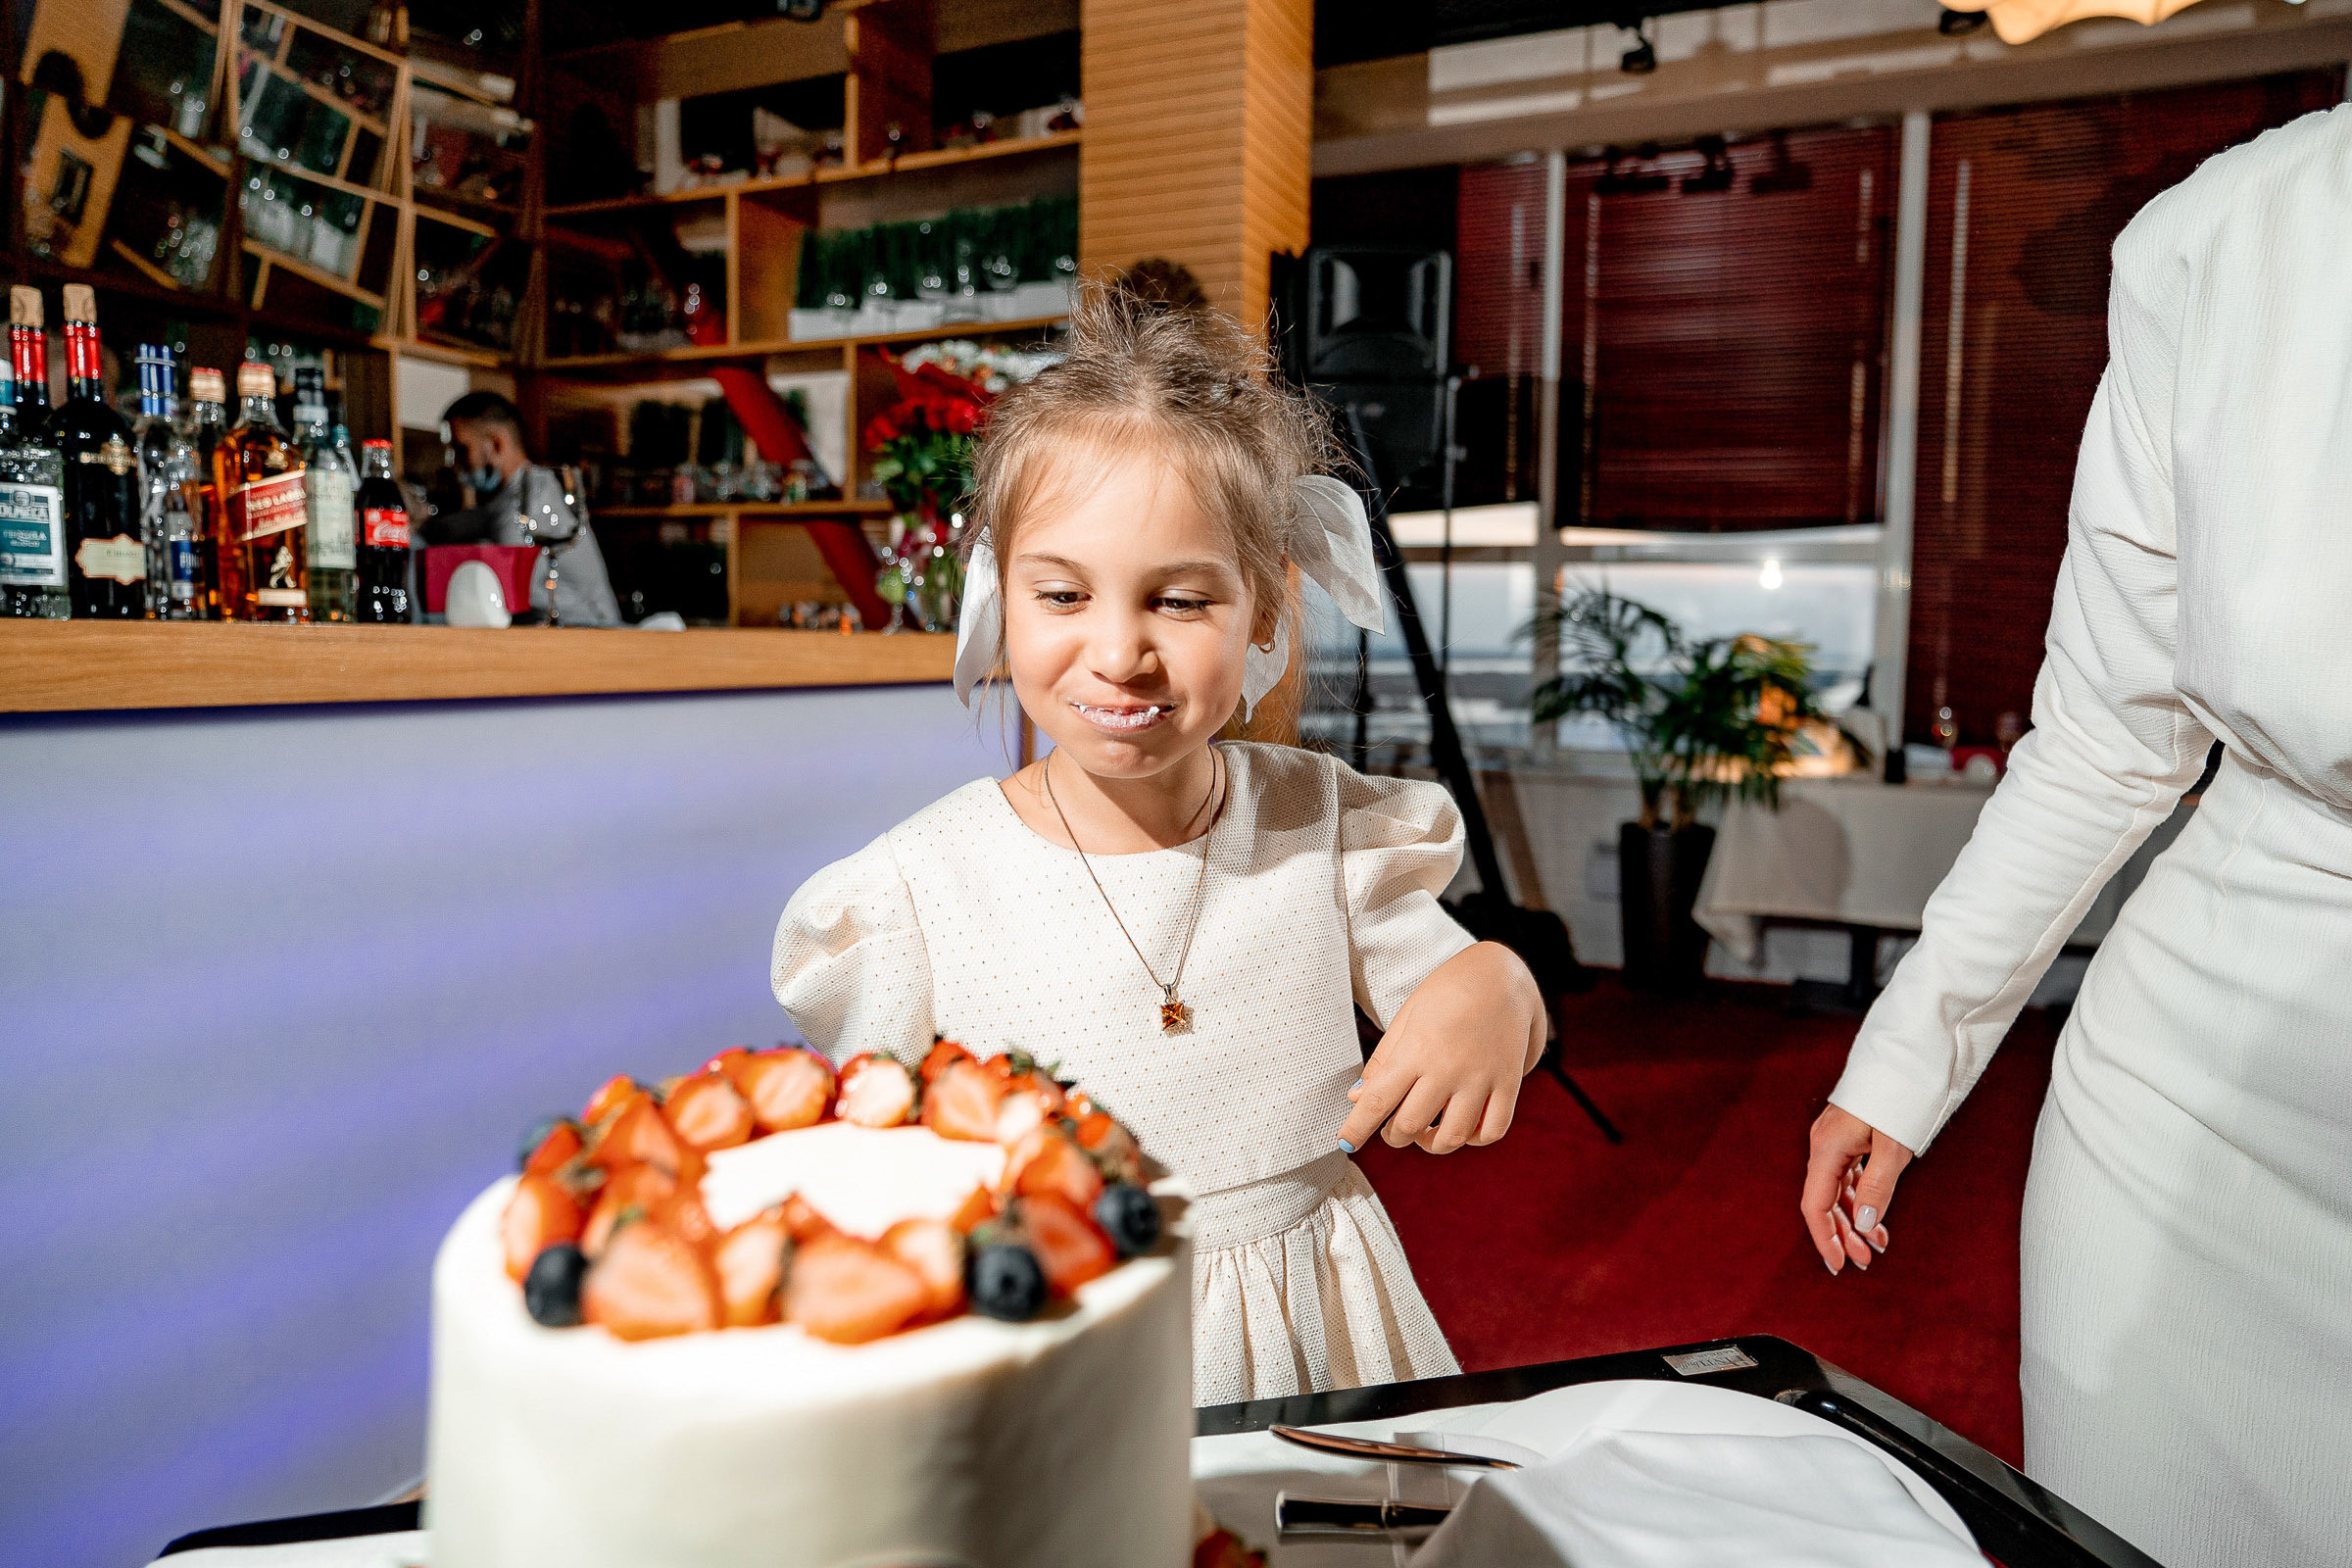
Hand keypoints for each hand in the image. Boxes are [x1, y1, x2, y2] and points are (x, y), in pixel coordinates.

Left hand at [1336, 942, 1545, 1155]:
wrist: (1502, 973)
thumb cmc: (1446, 991)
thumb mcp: (1407, 1017)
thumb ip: (1383, 1060)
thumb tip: (1356, 1098)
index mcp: (1416, 1050)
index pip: (1378, 1101)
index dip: (1357, 1128)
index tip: (1345, 1144)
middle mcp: (1448, 1069)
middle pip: (1410, 1126)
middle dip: (1393, 1135)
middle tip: (1391, 1127)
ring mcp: (1481, 1078)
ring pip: (1451, 1137)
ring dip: (1431, 1144)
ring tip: (1425, 1134)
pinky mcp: (1509, 1082)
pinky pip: (1492, 1130)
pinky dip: (1473, 1139)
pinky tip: (1462, 1128)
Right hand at [1802, 1104, 1912, 1273]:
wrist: (1908, 1055)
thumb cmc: (1901, 1096)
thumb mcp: (1894, 1146)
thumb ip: (1878, 1187)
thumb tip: (1865, 1225)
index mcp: (1827, 1148)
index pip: (1815, 1205)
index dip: (1825, 1238)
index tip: (1839, 1265)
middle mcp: (1825, 1145)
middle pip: (1824, 1201)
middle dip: (1844, 1234)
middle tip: (1867, 1261)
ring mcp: (1836, 1140)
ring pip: (1837, 1190)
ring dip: (1855, 1219)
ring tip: (1878, 1245)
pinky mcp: (1850, 1136)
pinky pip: (1849, 1176)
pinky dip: (1862, 1199)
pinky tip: (1878, 1216)